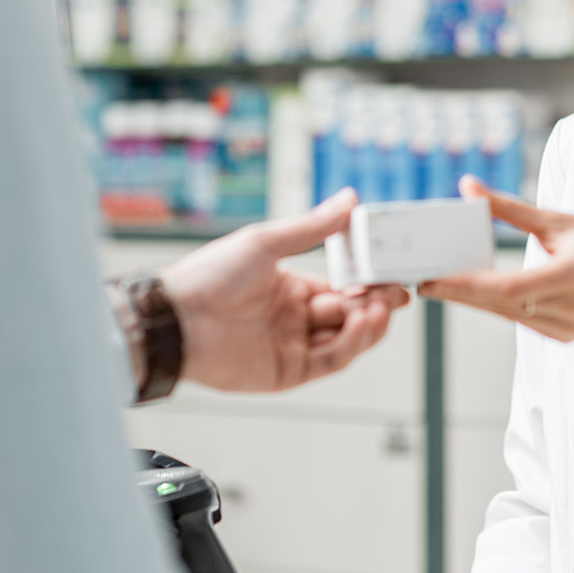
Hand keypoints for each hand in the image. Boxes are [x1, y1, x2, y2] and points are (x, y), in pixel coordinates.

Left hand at [162, 190, 409, 392]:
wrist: (177, 317)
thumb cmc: (212, 274)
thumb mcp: (267, 242)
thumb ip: (313, 227)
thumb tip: (350, 199)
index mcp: (291, 287)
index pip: (343, 287)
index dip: (369, 282)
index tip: (393, 274)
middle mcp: (295, 318)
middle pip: (350, 315)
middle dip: (376, 304)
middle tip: (396, 293)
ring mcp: (292, 346)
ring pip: (346, 340)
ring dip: (368, 324)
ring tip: (379, 307)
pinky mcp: (288, 372)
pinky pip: (330, 361)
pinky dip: (350, 344)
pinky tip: (359, 324)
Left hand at [418, 175, 573, 341]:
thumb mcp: (562, 220)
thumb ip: (511, 209)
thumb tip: (469, 187)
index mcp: (573, 275)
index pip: (508, 288)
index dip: (466, 285)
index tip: (432, 278)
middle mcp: (572, 308)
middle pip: (499, 305)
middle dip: (457, 292)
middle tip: (422, 279)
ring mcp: (569, 328)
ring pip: (506, 315)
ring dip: (471, 300)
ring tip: (439, 283)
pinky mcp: (564, 337)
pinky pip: (520, 321)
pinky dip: (496, 306)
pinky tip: (475, 294)